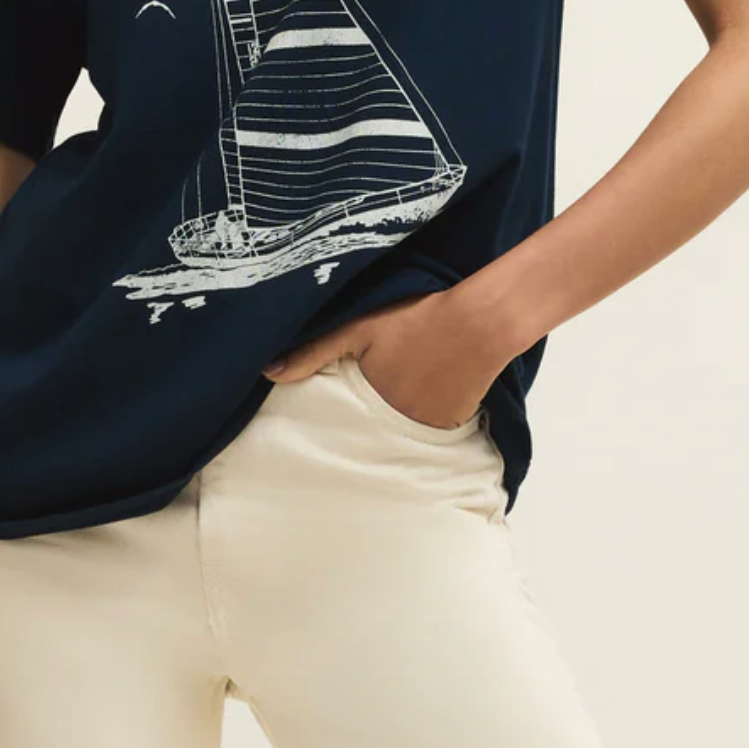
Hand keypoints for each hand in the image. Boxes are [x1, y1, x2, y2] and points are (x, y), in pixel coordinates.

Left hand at [262, 290, 498, 428]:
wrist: (479, 323)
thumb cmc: (415, 319)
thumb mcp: (359, 327)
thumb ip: (315, 351)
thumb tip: (268, 374)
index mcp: (370, 402)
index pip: (346, 421)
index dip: (342, 413)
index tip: (339, 409)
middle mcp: (397, 423)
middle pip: (376, 426)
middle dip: (373, 416)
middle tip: (375, 395)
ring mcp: (428, 427)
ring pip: (404, 428)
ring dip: (402, 414)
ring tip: (406, 388)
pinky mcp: (455, 424)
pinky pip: (433, 427)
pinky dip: (429, 414)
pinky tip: (431, 390)